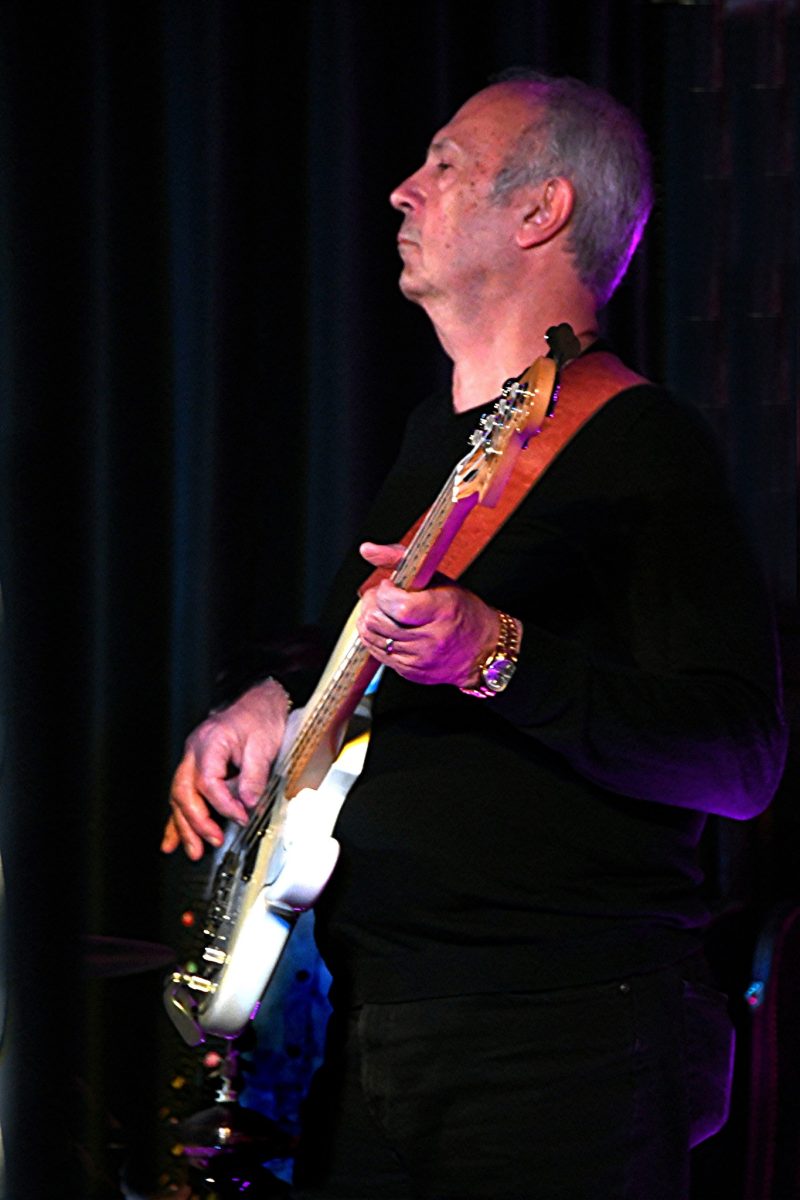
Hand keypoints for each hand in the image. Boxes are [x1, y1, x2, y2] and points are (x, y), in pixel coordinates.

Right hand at [161, 679, 290, 859]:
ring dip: (184, 826)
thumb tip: (248, 804)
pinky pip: (181, 796)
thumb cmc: (260, 718)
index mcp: (210, 742)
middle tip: (213, 840)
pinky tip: (172, 840)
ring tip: (193, 851)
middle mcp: (194, 751)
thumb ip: (254, 777)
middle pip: (184, 791)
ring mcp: (191, 759)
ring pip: (178, 797)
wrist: (260, 703)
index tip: (241, 817)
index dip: (224, 804)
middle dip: (196, 821)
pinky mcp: (195, 768)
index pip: (208, 782)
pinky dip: (178, 820)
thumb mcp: (263, 746)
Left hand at [356, 541, 500, 686]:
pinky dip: (377, 638)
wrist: (482, 650)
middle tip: (380, 596)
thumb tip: (367, 550)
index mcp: (443, 611)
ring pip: (372, 638)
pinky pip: (378, 654)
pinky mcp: (410, 672)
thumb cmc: (462, 610)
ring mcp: (419, 659)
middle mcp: (431, 638)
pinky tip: (388, 628)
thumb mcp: (438, 578)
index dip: (384, 593)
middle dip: (371, 604)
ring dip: (369, 620)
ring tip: (383, 611)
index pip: (399, 606)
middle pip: (378, 622)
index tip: (389, 586)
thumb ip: (399, 559)